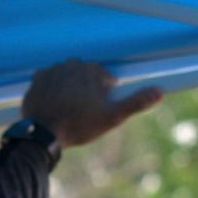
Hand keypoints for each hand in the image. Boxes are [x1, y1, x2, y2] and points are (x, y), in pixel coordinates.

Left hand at [21, 57, 161, 148]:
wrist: (44, 134)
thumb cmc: (79, 125)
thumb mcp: (112, 117)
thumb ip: (136, 103)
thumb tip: (160, 91)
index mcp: (91, 69)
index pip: (104, 77)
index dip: (104, 95)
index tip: (99, 109)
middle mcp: (71, 63)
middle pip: (85, 76)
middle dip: (87, 90)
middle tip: (83, 112)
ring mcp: (52, 70)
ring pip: (67, 78)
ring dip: (70, 90)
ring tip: (68, 111)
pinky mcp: (36, 80)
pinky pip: (49, 82)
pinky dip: (52, 92)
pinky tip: (54, 106)